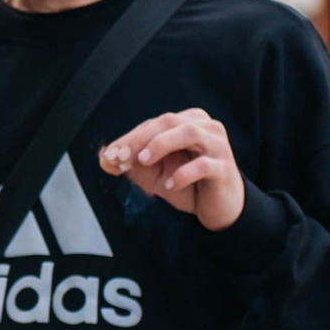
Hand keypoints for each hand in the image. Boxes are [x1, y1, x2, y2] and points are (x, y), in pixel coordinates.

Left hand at [99, 109, 244, 230]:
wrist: (217, 208)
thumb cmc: (185, 184)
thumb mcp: (153, 174)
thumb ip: (130, 164)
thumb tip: (104, 159)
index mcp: (187, 121)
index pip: (153, 124)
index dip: (129, 138)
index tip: (110, 155)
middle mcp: (205, 127)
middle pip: (168, 121)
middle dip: (140, 138)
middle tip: (121, 158)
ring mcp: (217, 145)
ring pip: (189, 132)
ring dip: (160, 145)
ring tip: (143, 162)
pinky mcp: (225, 167)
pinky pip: (203, 165)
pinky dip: (183, 174)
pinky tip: (171, 186)